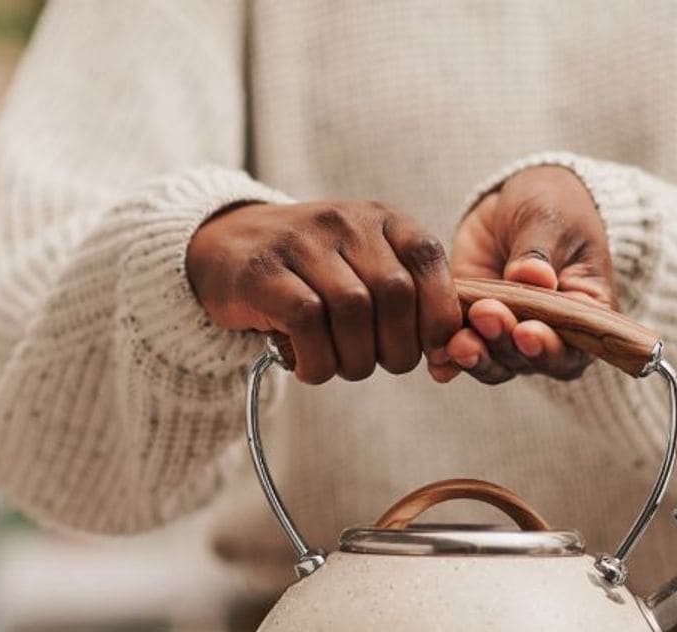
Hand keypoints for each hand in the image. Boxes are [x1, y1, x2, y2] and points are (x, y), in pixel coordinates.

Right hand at [186, 201, 461, 383]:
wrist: (227, 249)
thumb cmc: (314, 276)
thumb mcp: (368, 271)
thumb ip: (411, 303)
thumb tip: (449, 355)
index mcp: (382, 219)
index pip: (428, 260)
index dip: (437, 316)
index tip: (429, 351)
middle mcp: (345, 221)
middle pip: (393, 294)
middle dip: (396, 348)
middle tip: (378, 364)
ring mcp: (301, 241)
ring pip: (352, 309)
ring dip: (356, 359)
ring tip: (342, 367)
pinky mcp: (263, 271)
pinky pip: (307, 321)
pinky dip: (318, 360)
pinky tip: (312, 367)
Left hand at [433, 165, 616, 384]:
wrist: (513, 204)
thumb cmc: (551, 207)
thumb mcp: (549, 218)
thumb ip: (539, 250)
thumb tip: (533, 277)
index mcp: (584, 315)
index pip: (573, 348)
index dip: (550, 348)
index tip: (527, 331)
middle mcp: (551, 337)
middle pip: (530, 360)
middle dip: (506, 343)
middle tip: (486, 314)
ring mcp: (512, 338)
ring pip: (496, 364)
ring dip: (478, 356)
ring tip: (459, 342)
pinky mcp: (476, 331)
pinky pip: (465, 353)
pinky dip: (451, 360)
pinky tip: (440, 360)